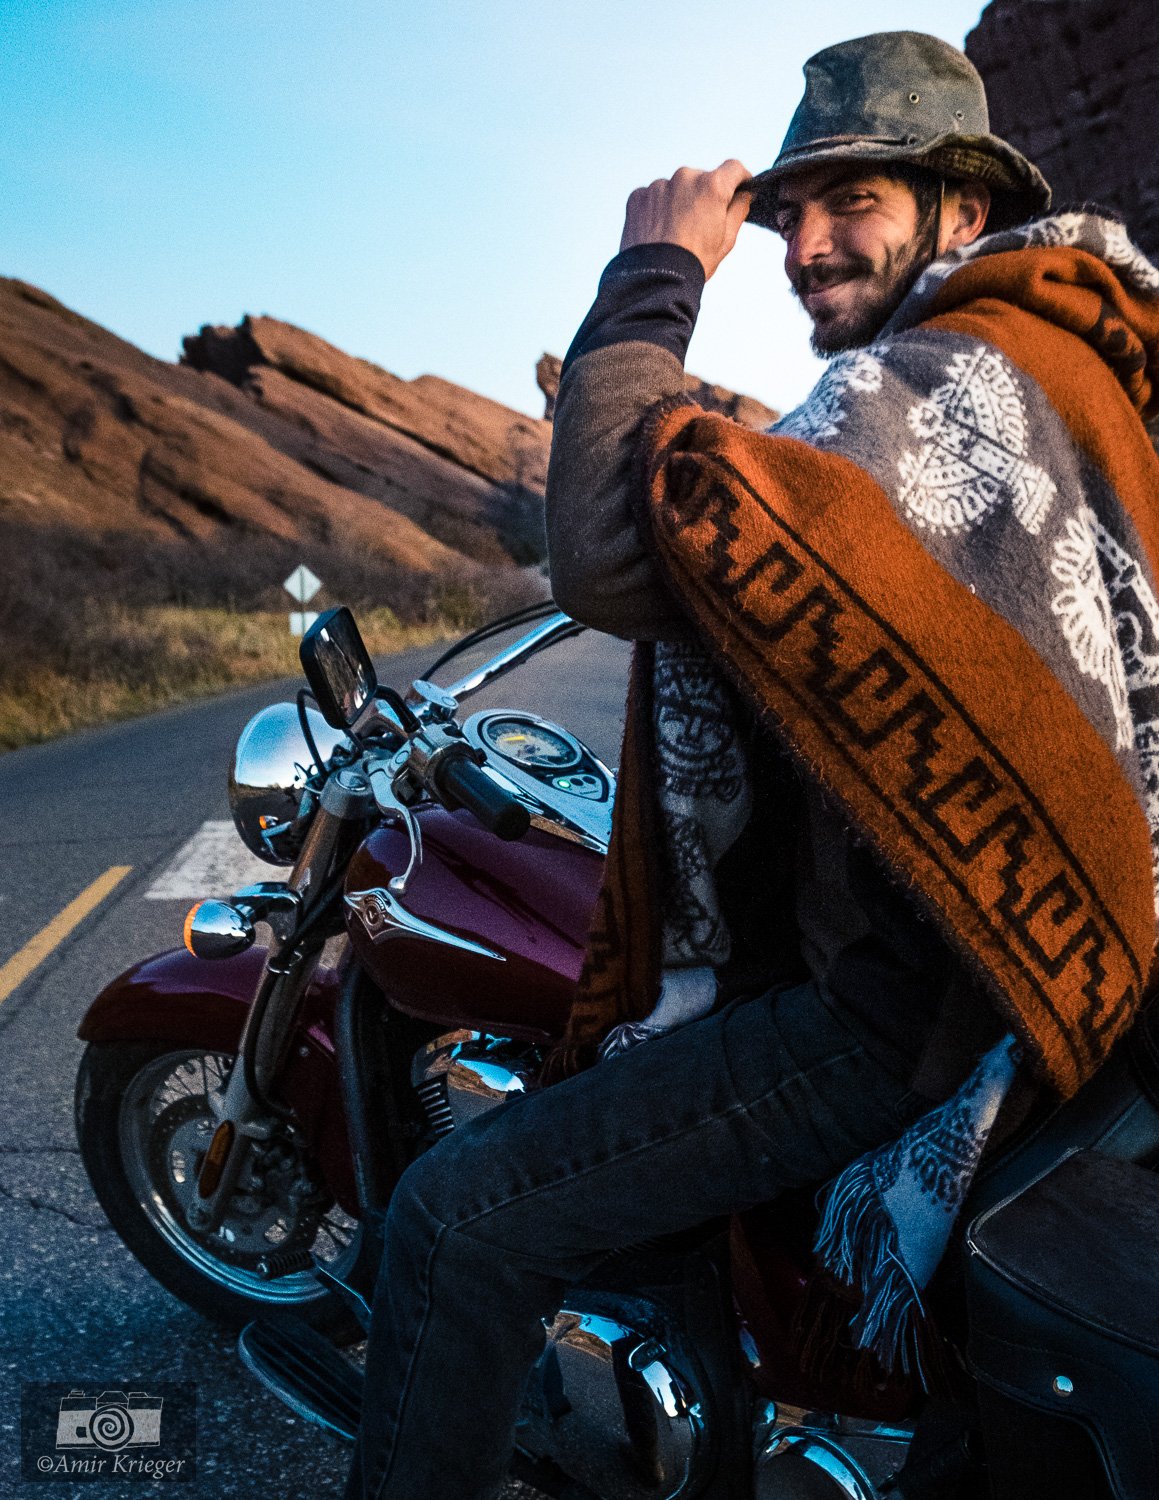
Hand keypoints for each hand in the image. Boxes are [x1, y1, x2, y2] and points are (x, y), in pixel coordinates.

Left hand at [619, 159, 752, 278]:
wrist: (655, 281)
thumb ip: (739, 209)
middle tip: (699, 225)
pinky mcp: (638, 196)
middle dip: (704, 196)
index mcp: (712, 186)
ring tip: (675, 233)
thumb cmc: (694, 262)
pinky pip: (652, 197)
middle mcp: (685, 177)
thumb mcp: (727, 240)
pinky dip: (656, 210)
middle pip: (702, 179)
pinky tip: (658, 232)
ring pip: (675, 188)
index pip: (734, 168)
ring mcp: (658, 185)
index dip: (740, 179)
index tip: (738, 189)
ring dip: (678, 203)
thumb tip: (745, 194)